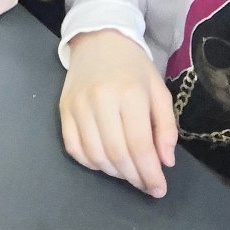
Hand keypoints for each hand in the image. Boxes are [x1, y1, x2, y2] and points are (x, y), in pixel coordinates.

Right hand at [59, 30, 176, 197]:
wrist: (99, 40)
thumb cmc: (134, 68)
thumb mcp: (159, 92)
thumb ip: (166, 128)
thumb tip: (165, 163)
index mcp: (130, 94)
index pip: (139, 145)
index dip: (150, 174)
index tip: (159, 189)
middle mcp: (101, 100)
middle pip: (117, 154)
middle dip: (134, 177)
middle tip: (145, 185)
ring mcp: (78, 105)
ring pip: (94, 155)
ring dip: (113, 172)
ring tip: (127, 171)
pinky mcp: (63, 109)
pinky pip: (73, 148)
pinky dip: (90, 163)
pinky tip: (105, 161)